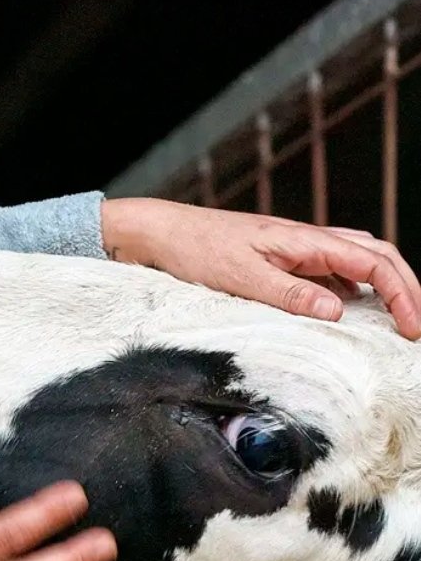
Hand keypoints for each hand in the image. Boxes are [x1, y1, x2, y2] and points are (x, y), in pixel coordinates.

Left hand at [100, 198, 420, 339]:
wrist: (163, 233)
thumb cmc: (197, 250)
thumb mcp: (242, 277)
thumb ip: (290, 294)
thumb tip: (339, 311)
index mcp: (305, 240)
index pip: (374, 262)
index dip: (403, 294)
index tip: (413, 327)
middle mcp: (307, 240)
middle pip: (377, 256)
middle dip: (405, 287)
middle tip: (415, 326)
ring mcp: (295, 249)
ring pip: (357, 260)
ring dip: (382, 285)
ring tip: (394, 319)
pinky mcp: (281, 259)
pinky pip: (329, 271)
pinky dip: (350, 289)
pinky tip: (346, 310)